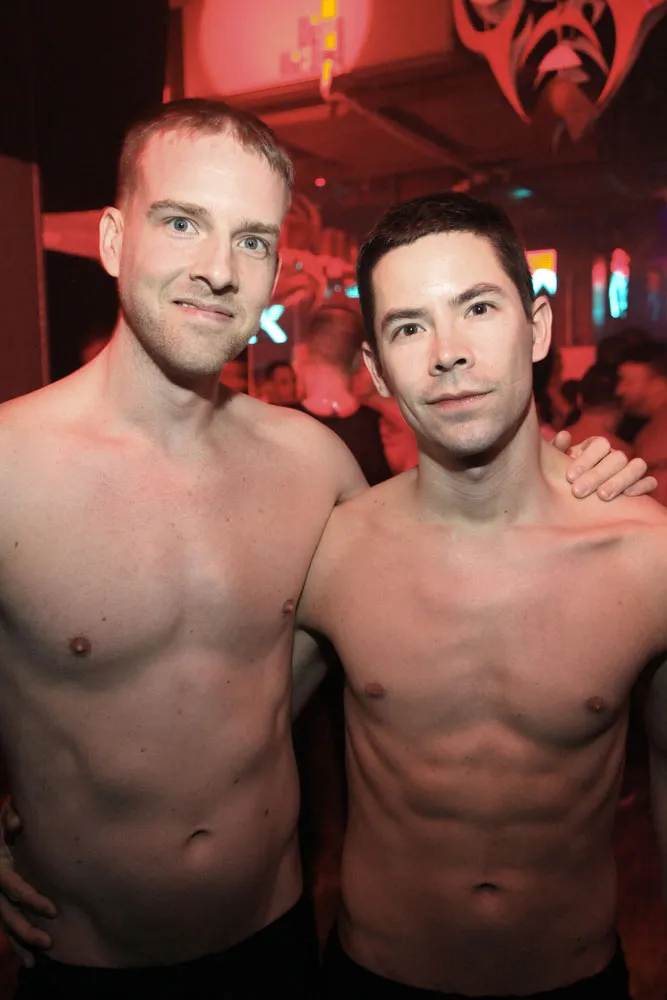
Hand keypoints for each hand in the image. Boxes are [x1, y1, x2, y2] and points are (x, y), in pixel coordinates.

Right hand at [0, 798, 54, 966]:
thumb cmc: (1, 827)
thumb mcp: (3, 819)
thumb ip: (9, 817)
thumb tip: (16, 824)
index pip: (13, 888)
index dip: (31, 900)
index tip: (53, 910)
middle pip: (8, 914)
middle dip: (26, 930)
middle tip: (49, 942)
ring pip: (6, 925)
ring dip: (21, 943)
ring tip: (38, 958)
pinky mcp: (0, 904)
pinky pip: (6, 927)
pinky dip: (16, 945)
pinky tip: (29, 961)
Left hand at [552, 432, 657, 500]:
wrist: (575, 500)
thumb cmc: (565, 478)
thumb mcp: (556, 464)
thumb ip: (557, 450)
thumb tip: (564, 436)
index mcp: (596, 447)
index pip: (599, 444)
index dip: (586, 459)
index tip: (569, 477)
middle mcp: (616, 456)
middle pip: (616, 457)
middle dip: (597, 475)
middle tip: (578, 492)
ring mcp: (630, 469)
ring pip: (636, 466)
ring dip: (620, 480)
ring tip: (602, 496)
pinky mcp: (641, 485)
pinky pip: (650, 482)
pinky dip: (642, 486)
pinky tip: (628, 496)